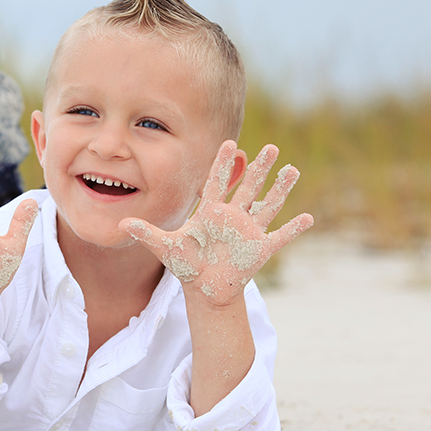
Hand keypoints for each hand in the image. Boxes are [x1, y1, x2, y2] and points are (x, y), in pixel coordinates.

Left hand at [120, 139, 312, 305]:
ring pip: (268, 206)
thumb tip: (121, 223)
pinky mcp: (260, 250)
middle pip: (248, 188)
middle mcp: (233, 217)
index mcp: (211, 212)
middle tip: (271, 147)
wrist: (205, 288)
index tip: (229, 143)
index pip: (218, 183)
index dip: (223, 165)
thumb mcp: (165, 248)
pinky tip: (309, 218)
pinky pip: (280, 237)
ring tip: (292, 169)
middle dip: (259, 169)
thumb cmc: (186, 264)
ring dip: (281, 189)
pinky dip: (294, 229)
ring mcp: (249, 232)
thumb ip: (146, 234)